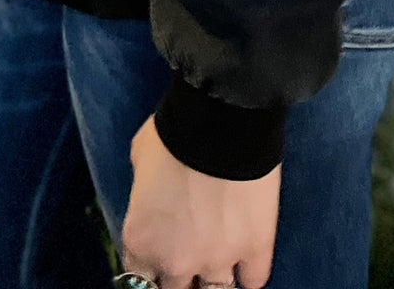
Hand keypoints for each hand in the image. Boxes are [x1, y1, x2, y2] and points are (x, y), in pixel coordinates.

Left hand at [122, 111, 279, 288]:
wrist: (220, 120)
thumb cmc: (172, 134)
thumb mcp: (140, 161)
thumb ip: (144, 193)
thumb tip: (154, 196)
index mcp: (142, 242)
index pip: (138, 280)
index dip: (151, 266)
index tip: (159, 255)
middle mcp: (176, 262)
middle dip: (180, 276)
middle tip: (188, 252)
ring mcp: (218, 260)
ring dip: (214, 280)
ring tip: (218, 260)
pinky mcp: (255, 250)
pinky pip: (254, 281)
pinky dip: (249, 273)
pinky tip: (247, 261)